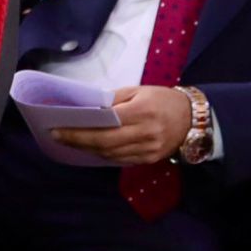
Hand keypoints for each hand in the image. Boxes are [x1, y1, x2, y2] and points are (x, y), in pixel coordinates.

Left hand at [52, 85, 192, 164]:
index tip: (58, 128)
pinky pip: (120, 160)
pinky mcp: (149, 159)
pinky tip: (90, 148)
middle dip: (77, 140)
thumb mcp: (138, 91)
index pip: (104, 124)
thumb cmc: (163, 100)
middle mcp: (146, 133)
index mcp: (142, 111)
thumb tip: (87, 108)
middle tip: (56, 136)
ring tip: (69, 141)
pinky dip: (102, 154)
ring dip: (87, 149)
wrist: (194, 118)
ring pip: (110, 154)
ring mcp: (148, 149)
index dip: (79, 129)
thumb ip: (112, 100)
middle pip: (104, 142)